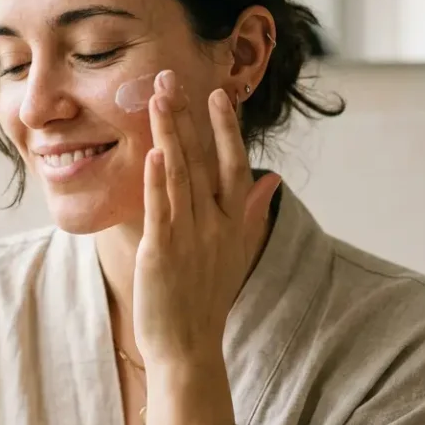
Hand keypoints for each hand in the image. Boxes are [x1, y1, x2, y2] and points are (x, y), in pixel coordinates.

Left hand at [133, 69, 281, 367]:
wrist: (188, 348)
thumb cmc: (206, 299)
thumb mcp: (236, 252)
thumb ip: (251, 212)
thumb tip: (271, 178)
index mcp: (231, 222)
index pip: (232, 164)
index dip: (225, 128)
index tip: (217, 93)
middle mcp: (215, 225)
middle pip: (202, 160)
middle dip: (188, 117)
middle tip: (171, 77)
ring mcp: (189, 237)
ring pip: (180, 175)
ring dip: (169, 134)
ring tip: (157, 98)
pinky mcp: (162, 252)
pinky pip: (161, 210)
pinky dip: (158, 181)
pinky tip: (153, 153)